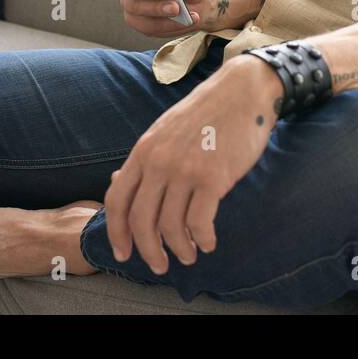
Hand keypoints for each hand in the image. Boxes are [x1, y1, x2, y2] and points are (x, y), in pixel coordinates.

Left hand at [103, 55, 282, 272]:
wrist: (242, 92)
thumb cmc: (205, 113)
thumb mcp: (164, 130)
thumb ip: (142, 159)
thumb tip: (115, 183)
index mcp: (143, 151)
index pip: (117, 200)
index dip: (116, 233)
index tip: (124, 253)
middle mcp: (159, 162)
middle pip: (141, 221)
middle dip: (148, 251)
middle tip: (159, 266)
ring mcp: (185, 169)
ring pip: (171, 227)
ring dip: (179, 249)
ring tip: (189, 255)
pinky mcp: (213, 177)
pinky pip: (199, 223)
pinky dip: (203, 239)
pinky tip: (208, 242)